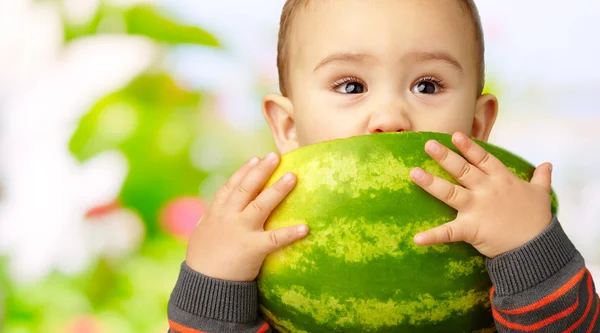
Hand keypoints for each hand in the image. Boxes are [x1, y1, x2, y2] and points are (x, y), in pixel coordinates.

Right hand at [185, 153, 308, 281]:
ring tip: (292, 176)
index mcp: (215, 214)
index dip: (243, 171)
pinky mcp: (252, 249)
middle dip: (261, 170)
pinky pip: (274, 239)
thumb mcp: (199, 237)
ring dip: (278, 189)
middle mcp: (228, 217)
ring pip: (261, 205)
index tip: (255, 159)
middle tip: (275, 156)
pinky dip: (290, 233)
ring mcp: (240, 231)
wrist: (202, 288)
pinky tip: (305, 227)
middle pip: (246, 188)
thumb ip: (205, 224)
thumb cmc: (201, 264)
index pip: (230, 186)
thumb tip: (205, 216)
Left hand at [410, 132, 552, 257]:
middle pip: (463, 170)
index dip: (469, 147)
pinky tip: (417, 238)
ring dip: (431, 183)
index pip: (483, 159)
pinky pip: (448, 232)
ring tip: (414, 174)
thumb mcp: (541, 194)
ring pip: (450, 192)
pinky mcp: (470, 229)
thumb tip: (547, 164)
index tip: (455, 135)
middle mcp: (486, 190)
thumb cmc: (538, 220)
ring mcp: (477, 208)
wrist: (537, 247)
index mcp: (502, 180)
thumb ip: (541, 178)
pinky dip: (432, 236)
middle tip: (428, 145)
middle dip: (445, 157)